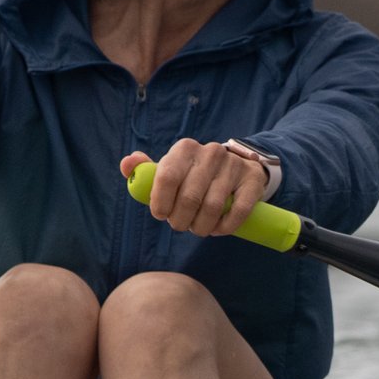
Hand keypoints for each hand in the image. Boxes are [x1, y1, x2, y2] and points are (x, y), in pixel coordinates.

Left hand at [123, 140, 269, 238]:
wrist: (237, 167)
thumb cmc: (194, 174)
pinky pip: (238, 211)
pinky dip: (225, 227)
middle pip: (190, 198)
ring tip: (198, 229)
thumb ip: (146, 170)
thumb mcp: (171, 168)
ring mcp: (233, 166)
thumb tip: (127, 165)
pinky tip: (218, 230)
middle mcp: (210, 153)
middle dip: (181, 220)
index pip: (167, 177)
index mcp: (184, 149)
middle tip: (180, 226)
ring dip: (202, 227)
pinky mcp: (252, 180)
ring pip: (213, 207)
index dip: (161, 202)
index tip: (161, 215)